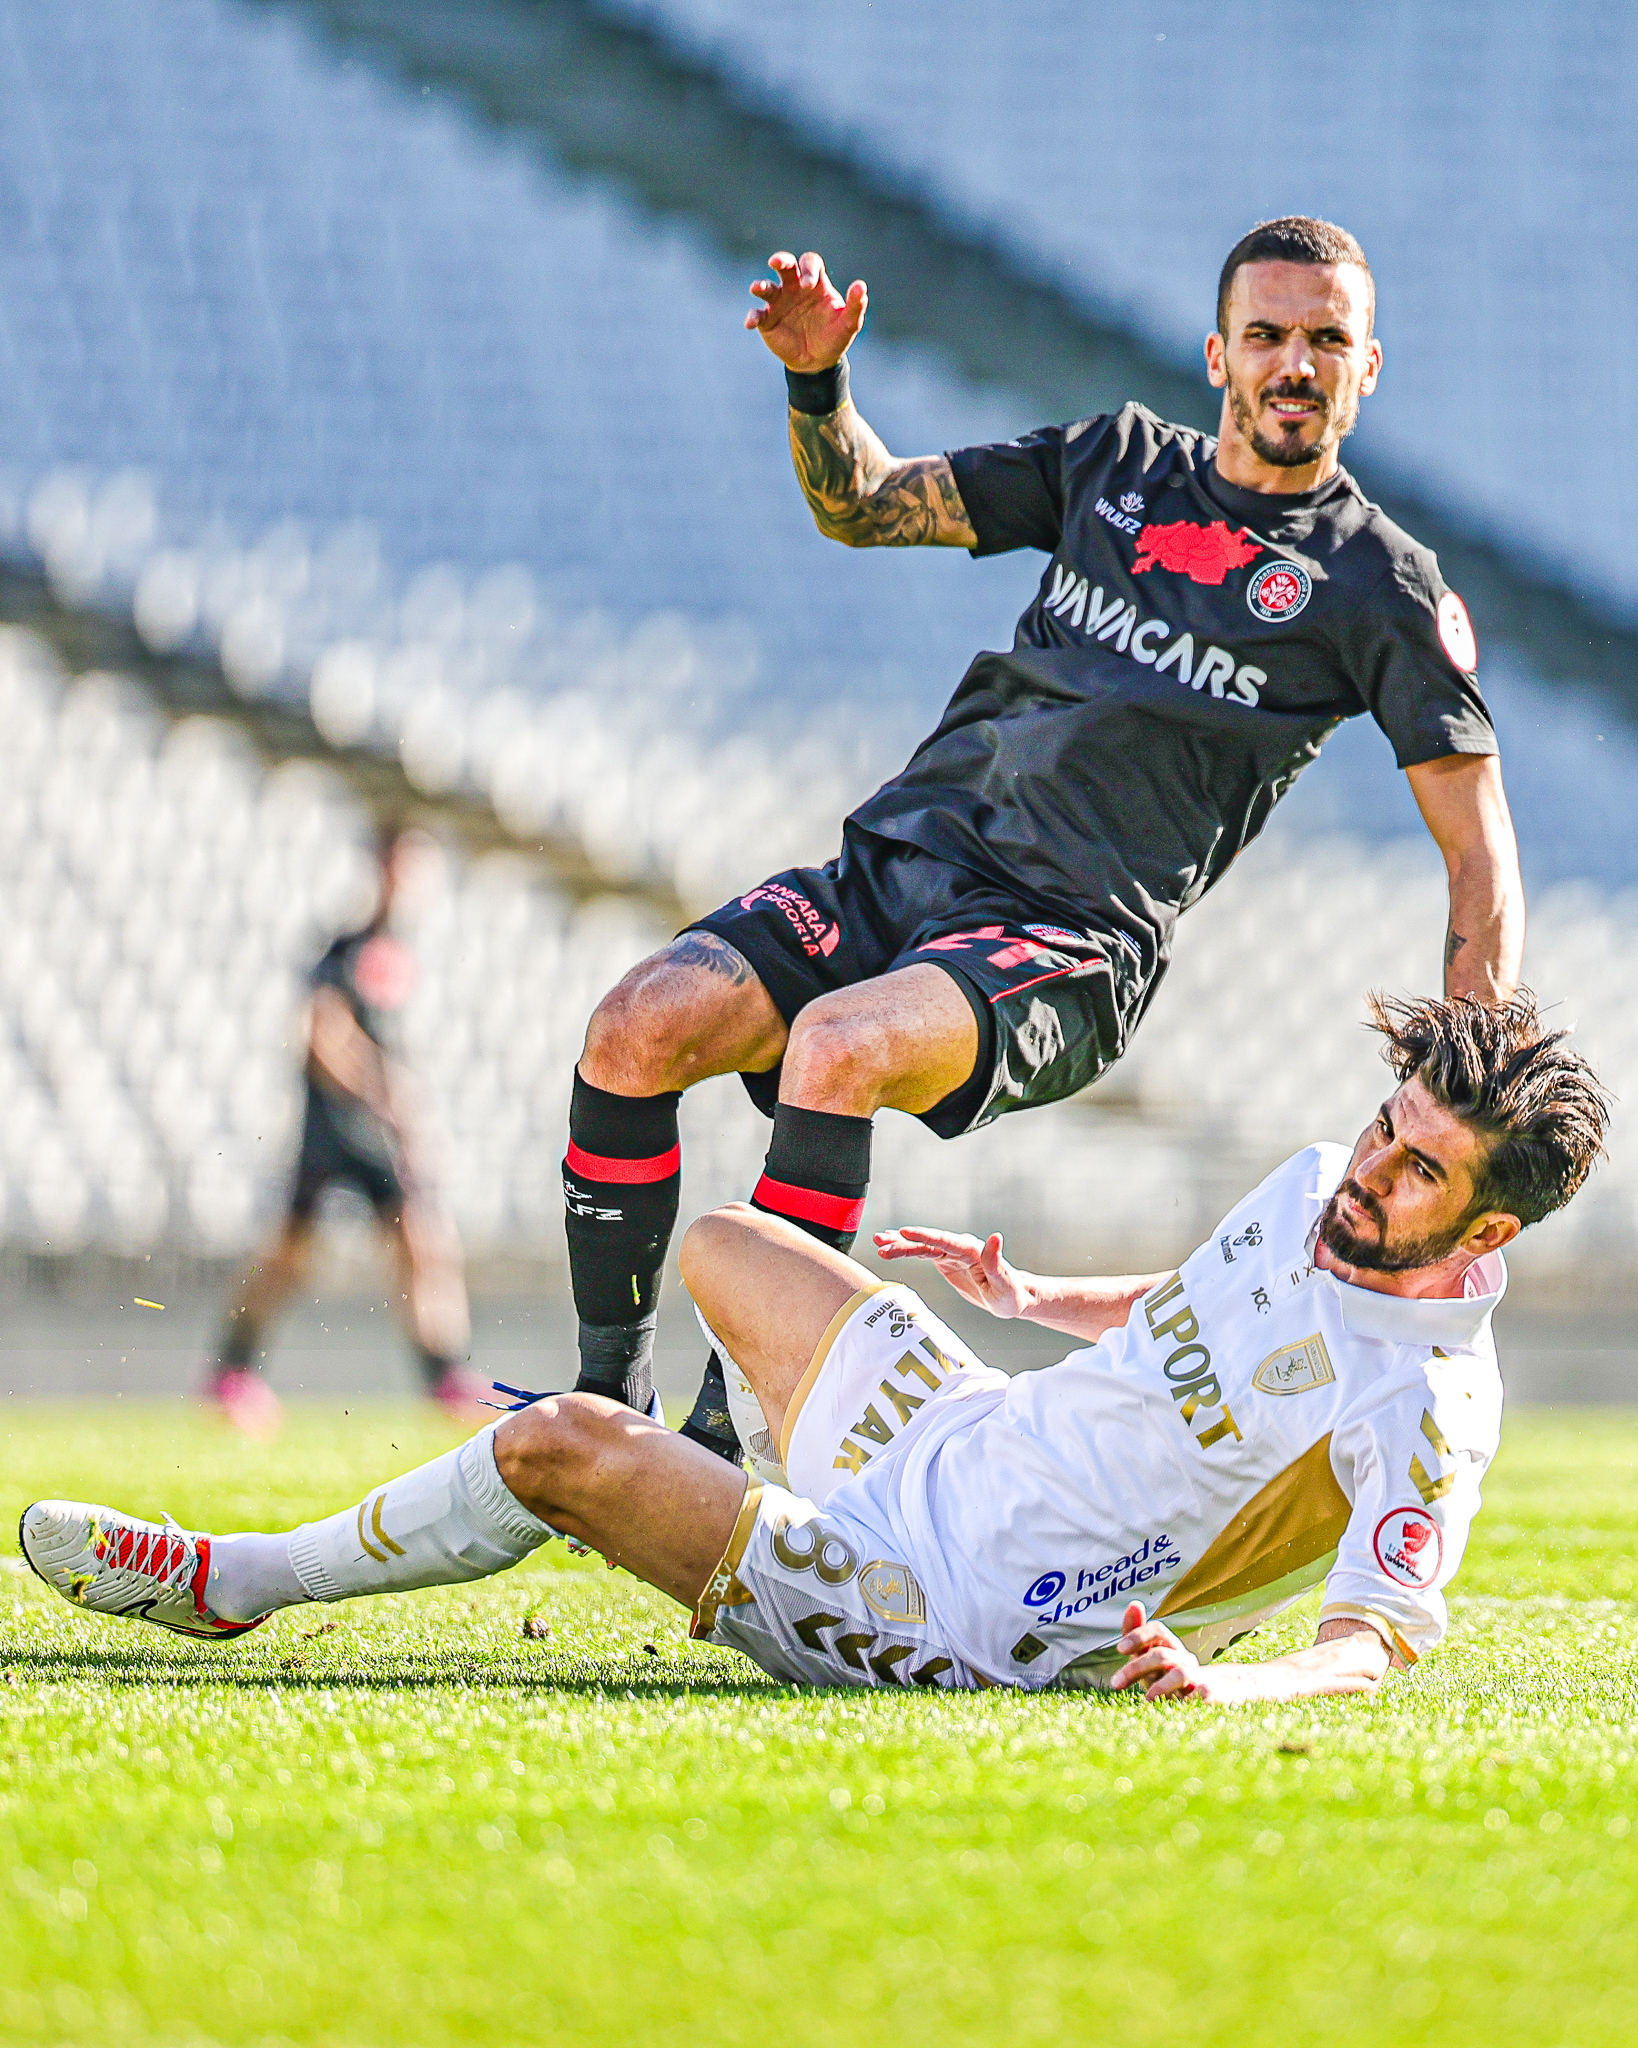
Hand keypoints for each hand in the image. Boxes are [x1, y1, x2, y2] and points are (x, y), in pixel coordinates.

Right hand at [746, 250, 867, 371]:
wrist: (818, 362)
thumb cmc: (834, 337)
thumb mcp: (849, 324)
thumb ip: (856, 305)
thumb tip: (861, 286)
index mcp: (815, 283)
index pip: (810, 263)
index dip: (808, 269)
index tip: (808, 284)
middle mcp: (794, 288)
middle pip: (786, 265)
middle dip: (780, 260)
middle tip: (776, 263)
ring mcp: (779, 303)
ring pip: (767, 287)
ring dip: (760, 286)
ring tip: (757, 288)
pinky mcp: (767, 320)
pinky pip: (757, 314)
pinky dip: (753, 316)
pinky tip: (751, 323)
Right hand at [872, 1227, 1034, 1318]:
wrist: (1013, 1298)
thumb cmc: (1010, 1295)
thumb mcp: (1005, 1285)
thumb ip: (996, 1262)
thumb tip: (995, 1236)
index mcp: (972, 1251)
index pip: (944, 1241)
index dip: (923, 1236)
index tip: (904, 1232)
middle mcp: (960, 1248)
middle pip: (928, 1242)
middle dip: (903, 1241)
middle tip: (880, 1240)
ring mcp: (952, 1254)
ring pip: (922, 1247)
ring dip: (900, 1245)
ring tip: (878, 1243)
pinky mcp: (947, 1261)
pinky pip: (923, 1254)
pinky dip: (907, 1251)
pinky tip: (890, 1249)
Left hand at [1111, 1601, 1236, 1702]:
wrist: (1220, 1694)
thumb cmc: (1173, 1677)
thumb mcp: (1151, 1660)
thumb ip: (1138, 1638)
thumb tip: (1134, 1603)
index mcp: (1171, 1648)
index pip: (1157, 1630)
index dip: (1139, 1636)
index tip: (1120, 1649)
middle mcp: (1184, 1659)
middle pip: (1161, 1655)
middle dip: (1137, 1668)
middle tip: (1116, 1683)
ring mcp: (1199, 1677)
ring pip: (1179, 1674)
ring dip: (1160, 1686)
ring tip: (1147, 1698)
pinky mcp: (1212, 1696)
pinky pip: (1202, 1695)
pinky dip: (1188, 1700)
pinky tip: (1174, 1708)